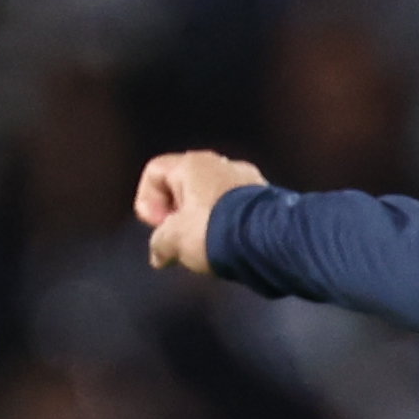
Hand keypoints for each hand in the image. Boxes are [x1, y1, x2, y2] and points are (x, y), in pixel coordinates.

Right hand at [134, 150, 264, 271]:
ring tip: (207, 248)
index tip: (159, 226)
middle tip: (180, 241)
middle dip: (177, 215)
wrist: (270, 241)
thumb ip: (159, 243)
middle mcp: (221, 163)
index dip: (148, 201)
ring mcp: (247, 179)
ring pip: (213, 198)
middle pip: (184, 186)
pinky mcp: (267, 198)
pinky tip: (230, 247)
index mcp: (192, 163)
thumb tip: (159, 254)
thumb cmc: (215, 231)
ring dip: (204, 222)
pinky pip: (237, 209)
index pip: (154, 172)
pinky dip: (228, 226)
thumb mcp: (173, 240)